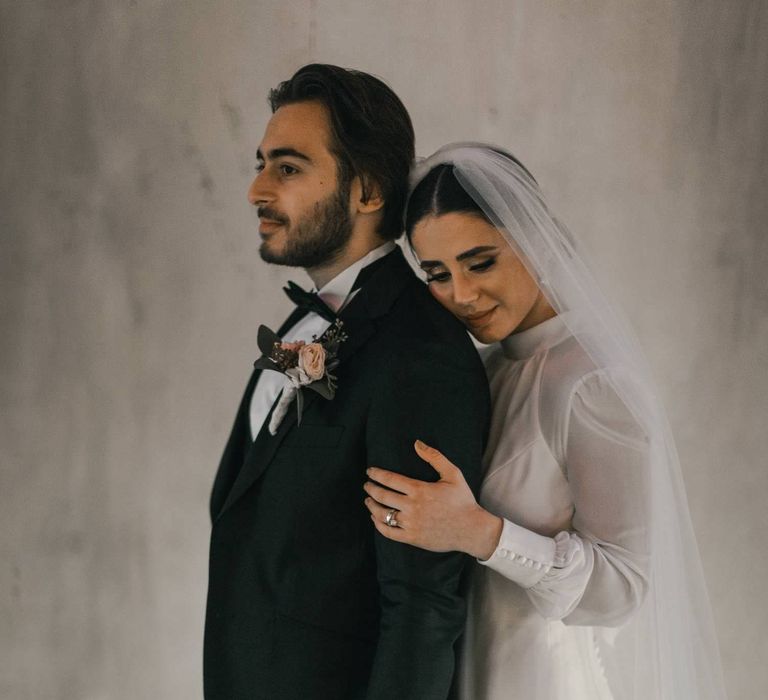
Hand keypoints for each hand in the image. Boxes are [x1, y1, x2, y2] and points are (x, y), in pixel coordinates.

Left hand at [363, 440, 502, 558]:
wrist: (471, 529)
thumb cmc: (463, 500)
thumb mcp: (453, 474)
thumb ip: (434, 457)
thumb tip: (417, 443)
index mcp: (420, 489)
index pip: (390, 479)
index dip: (377, 474)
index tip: (370, 471)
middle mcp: (412, 507)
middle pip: (383, 495)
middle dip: (371, 488)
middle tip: (366, 484)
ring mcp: (411, 524)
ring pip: (382, 514)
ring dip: (372, 506)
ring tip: (368, 500)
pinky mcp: (412, 538)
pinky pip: (388, 532)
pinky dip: (378, 524)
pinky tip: (376, 518)